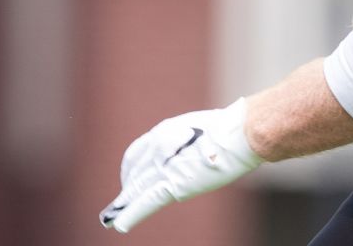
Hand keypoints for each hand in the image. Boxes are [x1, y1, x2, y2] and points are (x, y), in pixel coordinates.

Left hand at [99, 97, 262, 233]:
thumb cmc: (232, 127)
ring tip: (111, 218)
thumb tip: (196, 149)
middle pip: (133, 173)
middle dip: (126, 189)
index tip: (129, 177)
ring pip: (135, 190)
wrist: (241, 132)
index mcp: (164, 132)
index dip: (130, 168)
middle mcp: (157, 147)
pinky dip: (132, 215)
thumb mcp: (202, 127)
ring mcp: (163, 166)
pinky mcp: (173, 184)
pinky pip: (146, 202)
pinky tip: (121, 225)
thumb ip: (189, 140)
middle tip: (120, 203)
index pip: (136, 153)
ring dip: (123, 206)